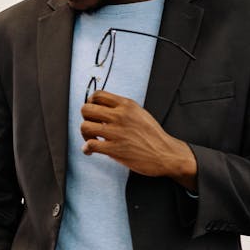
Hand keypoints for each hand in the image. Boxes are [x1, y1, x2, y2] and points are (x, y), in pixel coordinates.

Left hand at [80, 91, 197, 189]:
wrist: (166, 153)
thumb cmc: (153, 136)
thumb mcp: (140, 113)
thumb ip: (123, 109)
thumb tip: (104, 110)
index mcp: (126, 105)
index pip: (97, 95)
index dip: (90, 103)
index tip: (93, 113)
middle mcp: (120, 116)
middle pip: (86, 109)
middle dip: (85, 119)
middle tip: (92, 127)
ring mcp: (117, 132)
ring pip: (85, 126)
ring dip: (84, 135)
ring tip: (91, 140)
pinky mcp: (114, 149)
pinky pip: (90, 145)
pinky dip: (86, 148)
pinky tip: (90, 151)